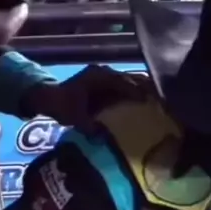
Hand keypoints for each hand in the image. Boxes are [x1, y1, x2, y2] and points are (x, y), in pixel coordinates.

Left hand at [22, 65, 152, 133]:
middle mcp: (103, 73)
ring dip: (141, 89)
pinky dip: (133, 92)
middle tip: (164, 98)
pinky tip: (144, 102)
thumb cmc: (60, 105)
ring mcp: (104, 77)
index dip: (138, 92)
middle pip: (130, 79)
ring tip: (159, 100)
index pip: (123, 83)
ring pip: (128, 81)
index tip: (152, 101)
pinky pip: (122, 86)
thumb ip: (89, 126)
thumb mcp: (74, 117)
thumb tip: (104, 137)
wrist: (46, 97)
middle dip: (146, 88)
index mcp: (98, 77)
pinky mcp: (104, 84)